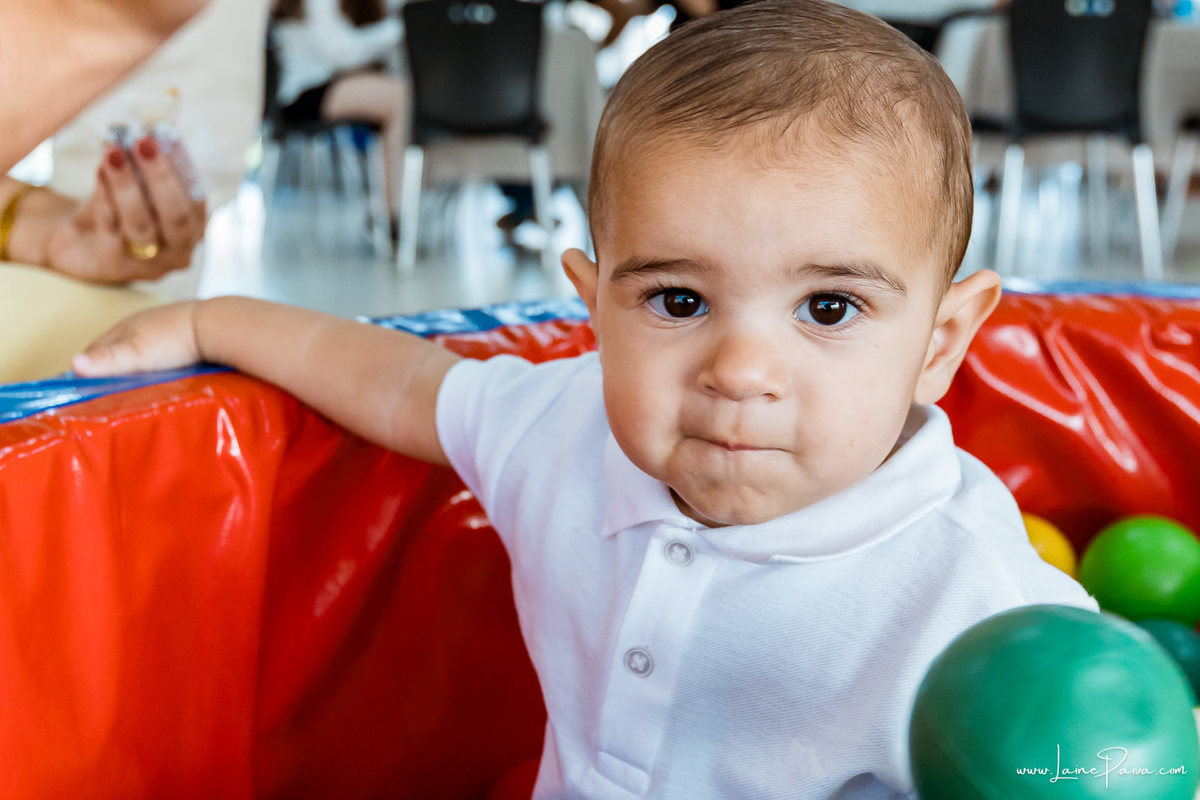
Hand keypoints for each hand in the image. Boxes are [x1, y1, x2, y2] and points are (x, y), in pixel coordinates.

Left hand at [43, 138, 206, 283]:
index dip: (182, 164)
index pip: (195, 195)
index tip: (166, 134)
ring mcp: (149, 264)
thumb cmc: (115, 211)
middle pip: (176, 216)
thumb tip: (145, 134)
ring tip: (113, 153)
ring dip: (127, 186)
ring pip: (142, 225)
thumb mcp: (135, 187)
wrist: (78, 244)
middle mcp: (179, 251)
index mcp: (193, 228)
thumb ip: (143, 167)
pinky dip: (104, 197)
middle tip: (142, 143)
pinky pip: (110, 228)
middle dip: (160, 177)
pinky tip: (100, 171)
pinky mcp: (115, 267)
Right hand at [72, 300, 202, 376]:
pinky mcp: (185, 333)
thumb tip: (72, 365)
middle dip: (107, 363)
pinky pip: (163, 348)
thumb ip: (106, 360)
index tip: (79, 385)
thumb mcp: (136, 354)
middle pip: (116, 345)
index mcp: (125, 326)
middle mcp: (142, 322)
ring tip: (130, 381)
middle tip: (101, 385)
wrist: (218, 326)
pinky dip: (156, 359)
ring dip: (132, 361)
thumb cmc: (174, 341)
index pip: (95, 347)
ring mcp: (165, 325)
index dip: (86, 365)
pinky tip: (161, 370)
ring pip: (140, 345)